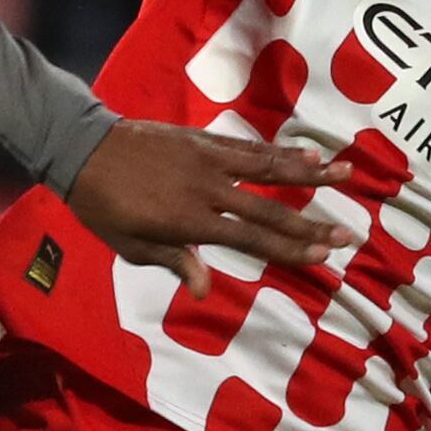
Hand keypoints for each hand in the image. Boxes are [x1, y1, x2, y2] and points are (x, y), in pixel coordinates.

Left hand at [66, 120, 350, 296]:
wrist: (82, 150)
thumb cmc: (103, 207)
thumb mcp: (131, 246)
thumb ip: (174, 262)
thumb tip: (206, 290)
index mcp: (190, 222)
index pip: (251, 239)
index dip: (289, 249)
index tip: (323, 255)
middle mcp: (207, 190)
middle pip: (269, 210)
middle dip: (310, 225)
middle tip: (348, 234)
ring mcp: (208, 160)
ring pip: (268, 170)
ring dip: (309, 174)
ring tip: (345, 174)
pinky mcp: (203, 140)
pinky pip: (248, 147)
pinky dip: (279, 151)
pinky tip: (306, 152)